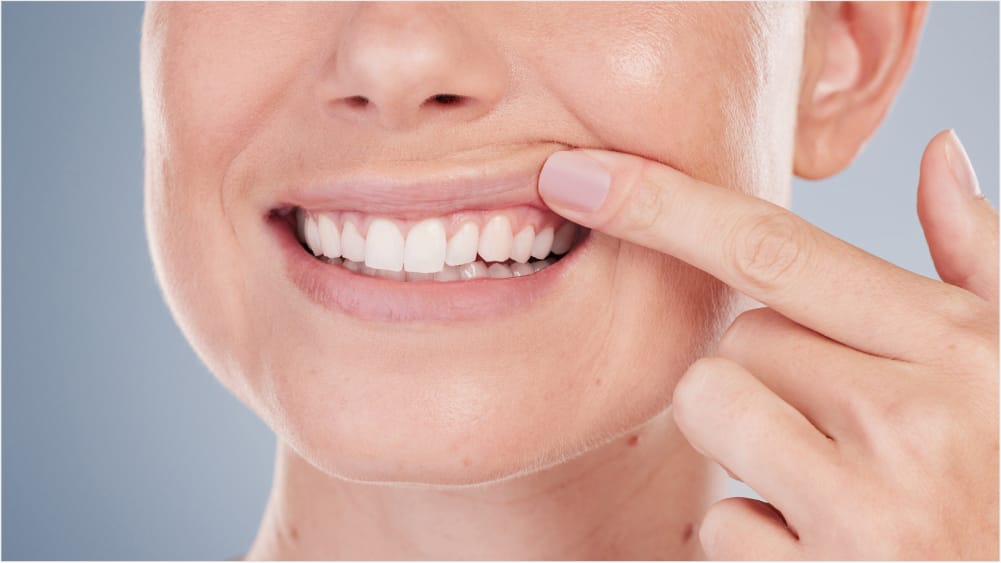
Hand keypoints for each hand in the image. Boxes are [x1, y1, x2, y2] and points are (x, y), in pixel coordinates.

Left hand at [538, 130, 998, 558]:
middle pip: (734, 334)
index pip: (774, 250)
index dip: (660, 204)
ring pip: (708, 409)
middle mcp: (911, 418)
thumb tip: (936, 151)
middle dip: (762, 366)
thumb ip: (977, 261)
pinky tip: (822, 542)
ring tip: (824, 475)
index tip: (573, 175)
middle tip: (838, 420)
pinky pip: (720, 521)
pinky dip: (757, 535)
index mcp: (957, 347)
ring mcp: (866, 508)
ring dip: (744, 438)